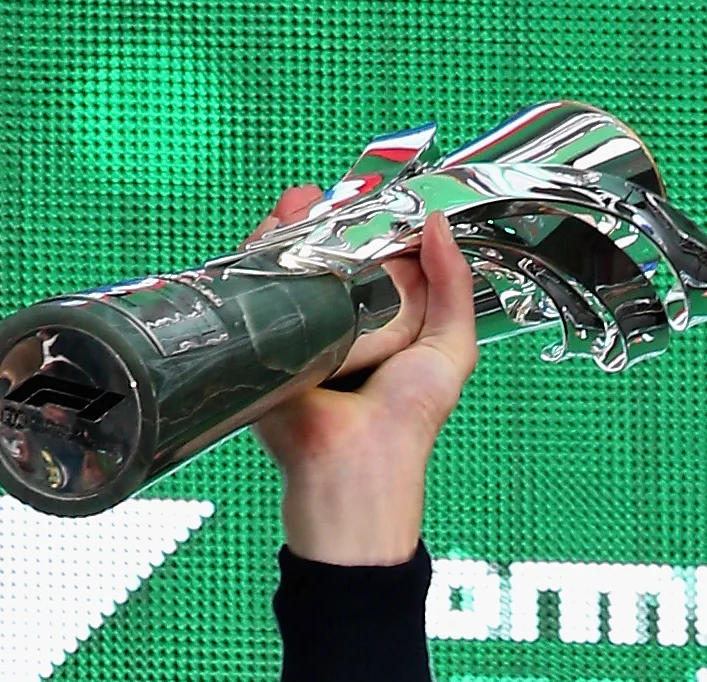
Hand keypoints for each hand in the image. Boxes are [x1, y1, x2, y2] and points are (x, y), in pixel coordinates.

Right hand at [244, 186, 480, 564]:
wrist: (352, 465)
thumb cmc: (405, 420)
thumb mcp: (450, 348)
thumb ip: (453, 288)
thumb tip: (437, 225)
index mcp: (384, 326)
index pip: (376, 264)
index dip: (376, 227)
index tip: (378, 196)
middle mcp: (339, 324)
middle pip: (326, 258)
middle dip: (325, 219)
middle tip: (331, 191)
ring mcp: (296, 330)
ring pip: (287, 266)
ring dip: (289, 228)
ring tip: (300, 201)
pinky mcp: (260, 340)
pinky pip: (254, 288)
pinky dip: (256, 254)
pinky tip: (269, 229)